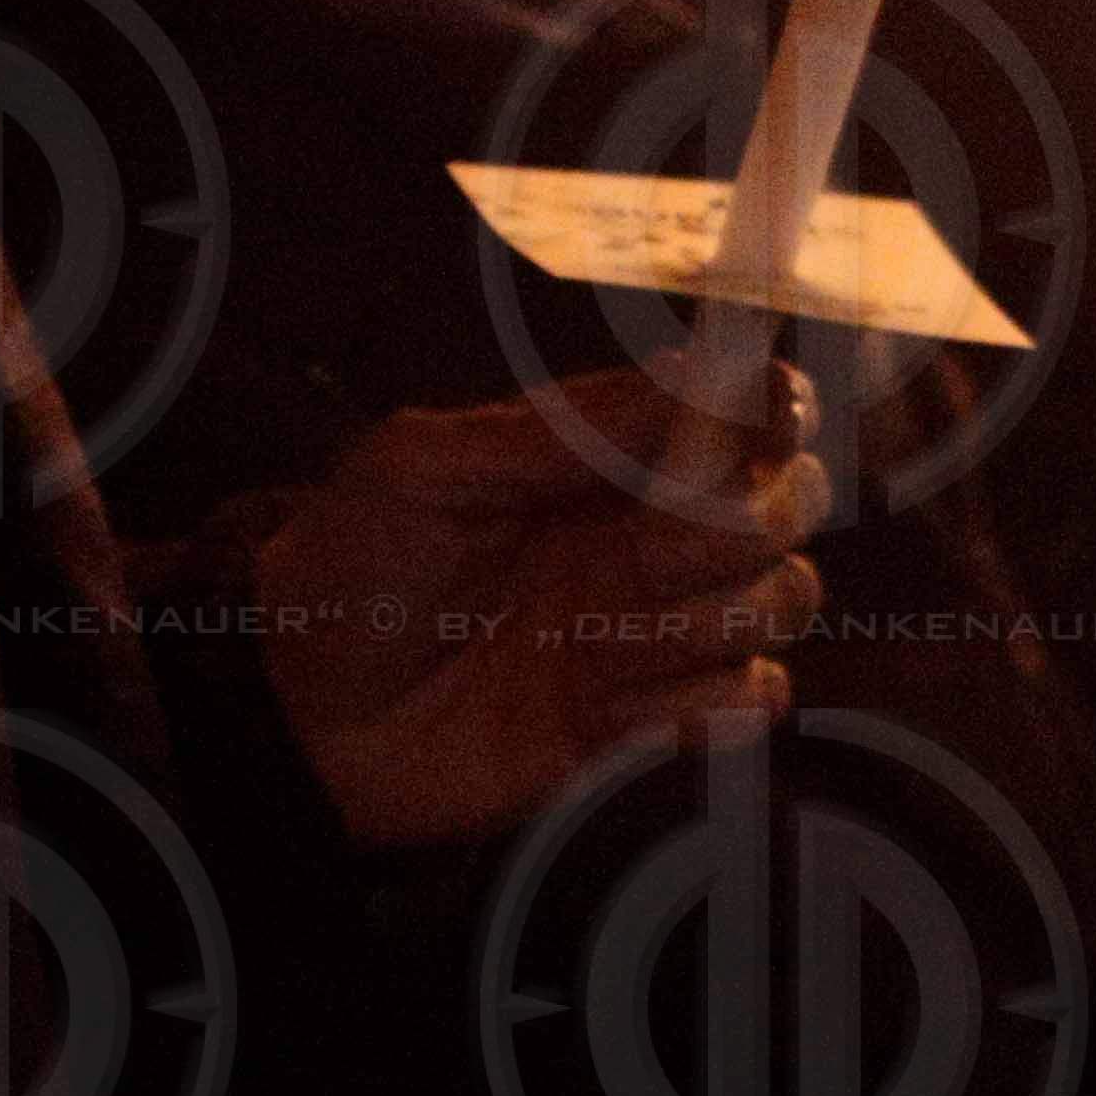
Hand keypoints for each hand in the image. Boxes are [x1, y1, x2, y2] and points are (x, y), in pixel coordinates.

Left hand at [220, 364, 829, 847]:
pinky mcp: (654, 721)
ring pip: (785, 599)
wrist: (302, 720)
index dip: (775, 409)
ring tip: (599, 644)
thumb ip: (555, 431)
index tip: (759, 426)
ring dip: (714, 618)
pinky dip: (699, 706)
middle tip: (647, 552)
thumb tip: (689, 375)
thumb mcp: (420, 468)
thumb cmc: (347, 570)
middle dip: (747, 523)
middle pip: (793, 502)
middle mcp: (653, 532)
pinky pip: (749, 703)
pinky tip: (606, 709)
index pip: (743, 410)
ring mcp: (660, 627)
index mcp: (609, 457)